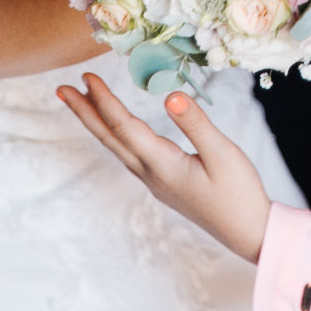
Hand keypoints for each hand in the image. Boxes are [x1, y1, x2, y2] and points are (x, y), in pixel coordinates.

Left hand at [57, 72, 270, 262]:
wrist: (248, 233)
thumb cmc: (240, 193)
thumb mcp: (223, 154)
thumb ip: (196, 124)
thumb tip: (170, 95)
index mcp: (162, 165)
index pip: (125, 127)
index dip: (104, 100)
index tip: (86, 77)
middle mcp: (151, 175)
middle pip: (110, 139)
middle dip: (85, 112)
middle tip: (62, 90)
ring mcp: (155, 182)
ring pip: (117, 148)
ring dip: (98, 124)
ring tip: (82, 104)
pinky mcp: (164, 184)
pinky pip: (130, 155)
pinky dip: (116, 136)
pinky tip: (117, 130)